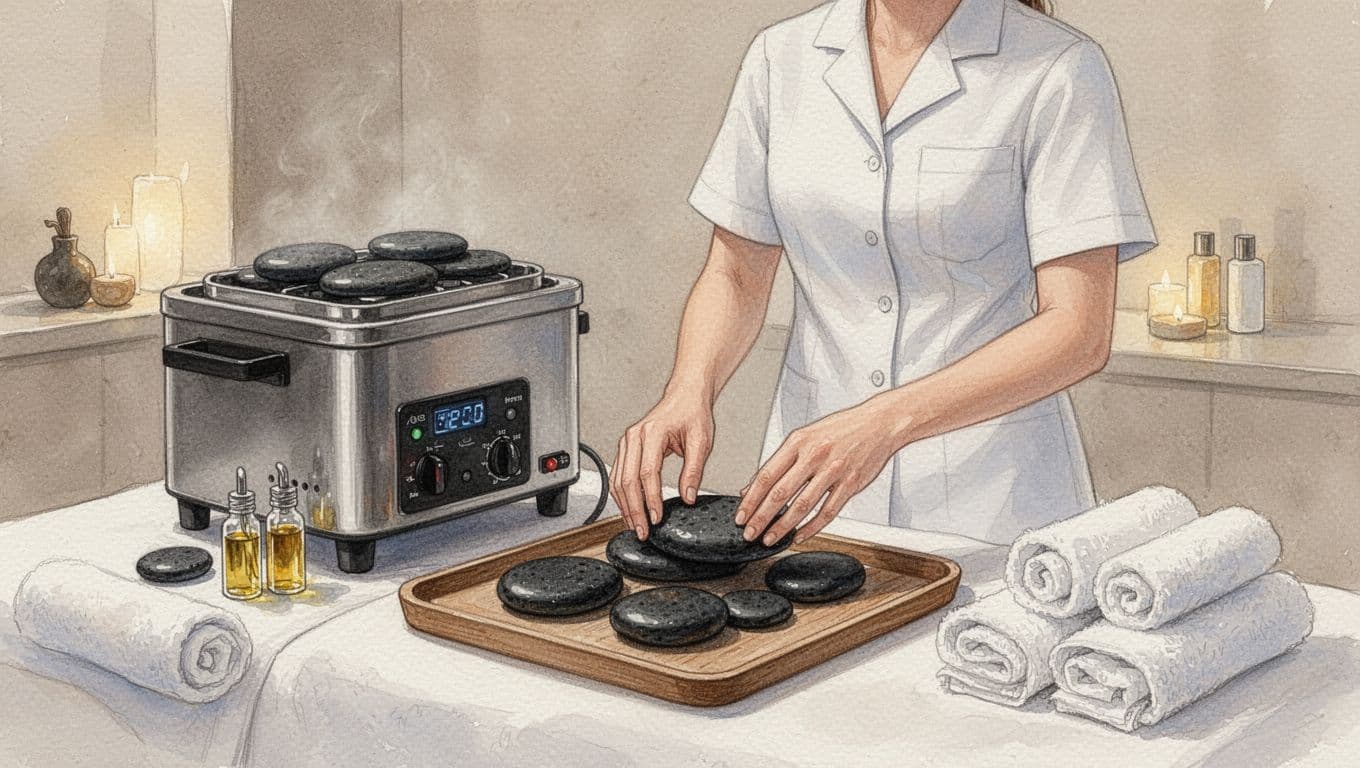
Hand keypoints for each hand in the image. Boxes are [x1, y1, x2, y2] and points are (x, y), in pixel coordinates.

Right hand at [610, 394, 714, 538]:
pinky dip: (622, 495)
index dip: (651, 498)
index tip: (656, 518)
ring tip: (635, 525)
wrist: (684, 397)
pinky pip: (618, 475)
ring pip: (618, 480)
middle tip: (642, 530)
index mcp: (652, 432)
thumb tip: (688, 496)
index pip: (647, 472)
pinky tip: (630, 509)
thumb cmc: (692, 414)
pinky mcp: (625, 448)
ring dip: (625, 506)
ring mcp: (626, 442)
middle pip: (627, 480)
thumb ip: (693, 471)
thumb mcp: (701, 442)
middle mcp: (633, 437)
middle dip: (634, 509)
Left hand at [735, 400, 903, 545]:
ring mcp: (833, 470)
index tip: (741, 514)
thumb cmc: (841, 429)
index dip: (751, 498)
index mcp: (798, 442)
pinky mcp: (850, 484)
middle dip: (761, 517)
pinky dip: (812, 527)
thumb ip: (780, 462)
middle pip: (781, 493)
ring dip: (783, 526)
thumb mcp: (805, 437)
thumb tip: (752, 486)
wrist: (879, 423)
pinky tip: (799, 535)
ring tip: (771, 538)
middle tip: (749, 532)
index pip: (767, 475)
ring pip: (802, 505)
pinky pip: (828, 511)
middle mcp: (814, 455)